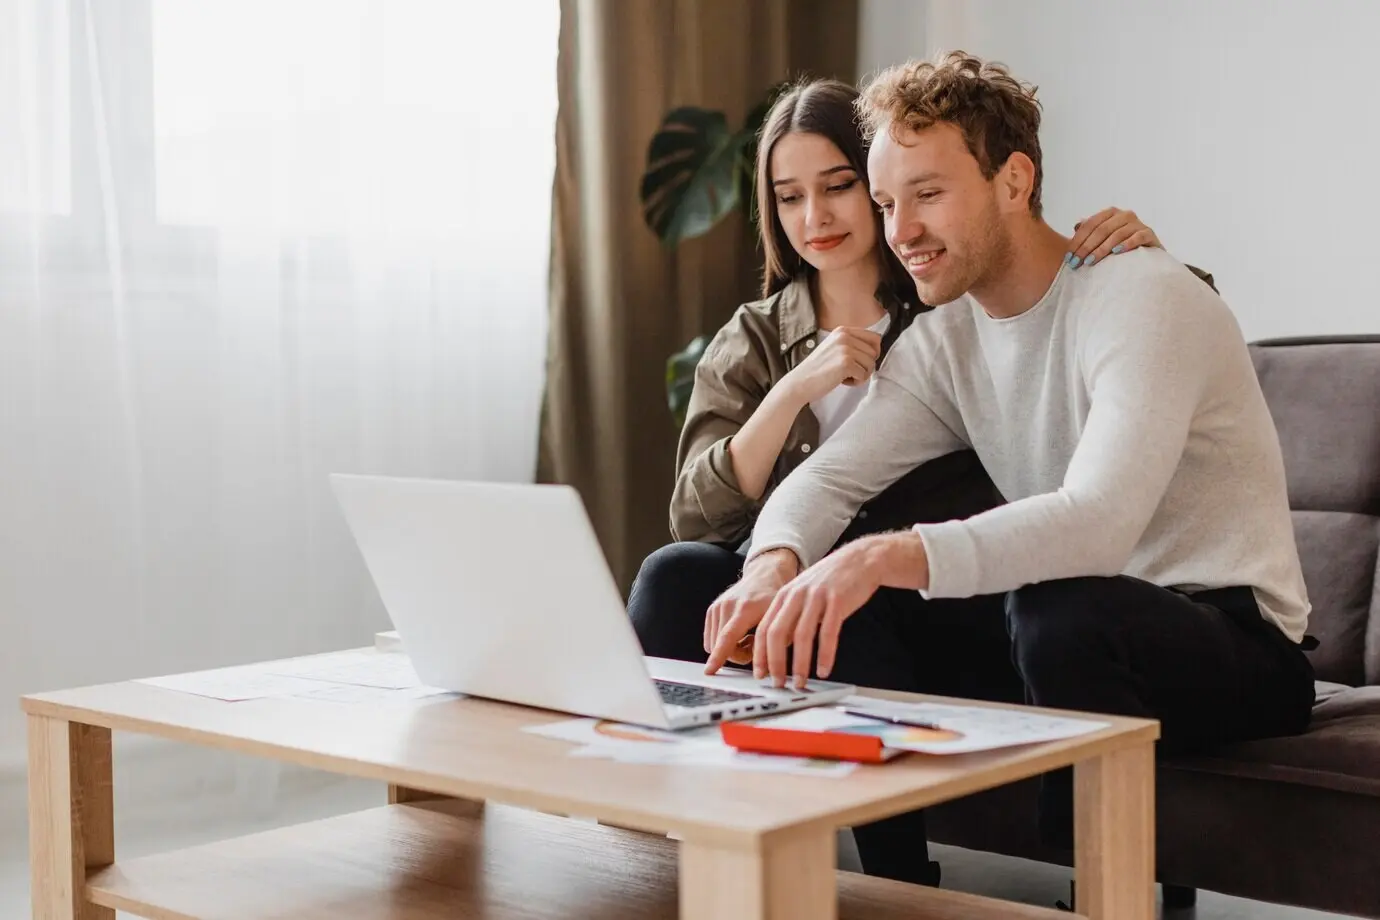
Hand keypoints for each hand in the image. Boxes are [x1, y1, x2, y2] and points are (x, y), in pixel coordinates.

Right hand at [703, 551, 797, 673]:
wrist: (765, 575)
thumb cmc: (776, 600)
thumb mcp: (781, 622)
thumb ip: (773, 646)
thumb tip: (766, 671)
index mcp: (746, 608)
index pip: (728, 637)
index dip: (719, 656)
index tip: (710, 671)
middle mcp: (728, 605)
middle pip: (721, 647)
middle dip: (738, 655)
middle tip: (754, 645)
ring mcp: (717, 606)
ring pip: (714, 645)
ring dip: (731, 650)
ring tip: (748, 637)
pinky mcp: (712, 610)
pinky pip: (711, 639)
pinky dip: (723, 643)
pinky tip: (739, 633)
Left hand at [752, 540, 885, 688]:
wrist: (860, 559)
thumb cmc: (831, 581)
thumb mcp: (803, 594)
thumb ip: (790, 617)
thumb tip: (779, 648)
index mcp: (784, 595)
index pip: (764, 628)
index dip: (760, 654)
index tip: (760, 674)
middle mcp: (797, 595)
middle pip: (777, 633)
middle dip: (775, 662)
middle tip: (778, 683)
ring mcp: (817, 597)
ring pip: (802, 636)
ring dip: (800, 663)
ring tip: (801, 681)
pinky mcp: (838, 601)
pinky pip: (828, 633)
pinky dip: (825, 655)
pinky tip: (824, 670)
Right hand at [780, 326, 882, 405]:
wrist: (799, 382)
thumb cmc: (817, 369)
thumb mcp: (834, 348)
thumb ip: (852, 344)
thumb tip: (876, 350)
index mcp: (843, 330)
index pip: (875, 337)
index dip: (873, 352)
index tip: (862, 362)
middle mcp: (845, 336)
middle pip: (874, 352)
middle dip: (866, 365)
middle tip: (850, 372)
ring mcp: (846, 349)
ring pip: (871, 364)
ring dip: (861, 375)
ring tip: (844, 376)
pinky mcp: (846, 363)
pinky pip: (864, 375)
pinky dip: (856, 382)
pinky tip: (842, 381)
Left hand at [1067, 207, 1161, 267]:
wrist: (1148, 253)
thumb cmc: (1120, 245)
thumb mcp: (1104, 237)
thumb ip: (1091, 230)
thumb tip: (1076, 226)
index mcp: (1110, 213)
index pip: (1090, 225)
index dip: (1077, 241)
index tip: (1068, 258)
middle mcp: (1124, 215)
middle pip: (1101, 230)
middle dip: (1086, 247)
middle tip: (1076, 263)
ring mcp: (1138, 223)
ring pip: (1117, 234)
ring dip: (1101, 249)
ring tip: (1090, 262)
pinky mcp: (1149, 233)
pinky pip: (1138, 237)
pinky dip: (1126, 244)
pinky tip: (1116, 252)